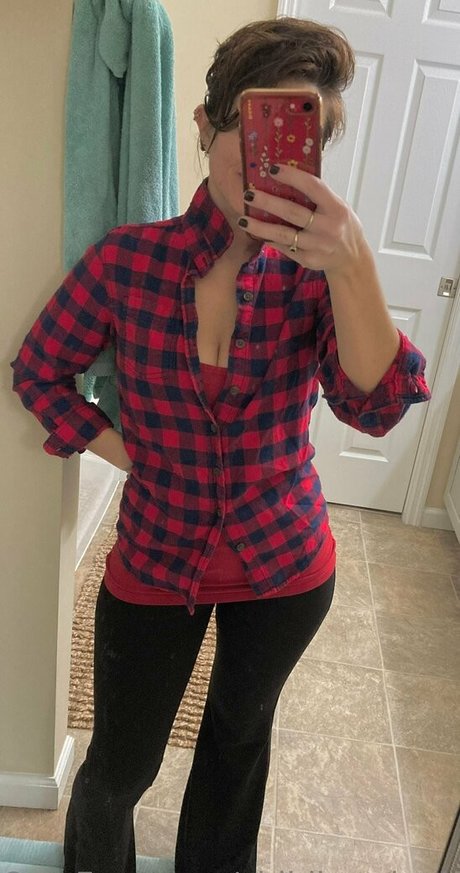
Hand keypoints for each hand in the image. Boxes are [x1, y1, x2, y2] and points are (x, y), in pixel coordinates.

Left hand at [238, 164, 367, 277]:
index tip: (271, 169)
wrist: (352, 259)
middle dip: (268, 202)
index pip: (312, 187)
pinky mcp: (308, 260)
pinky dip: (270, 241)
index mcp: (336, 208)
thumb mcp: (338, 206)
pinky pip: (285, 248)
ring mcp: (317, 246)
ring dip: (260, 227)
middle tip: (248, 194)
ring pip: (283, 235)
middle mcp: (328, 227)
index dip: (291, 177)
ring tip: (243, 220)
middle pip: (292, 212)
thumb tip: (289, 176)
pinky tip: (256, 234)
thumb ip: (319, 196)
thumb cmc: (341, 225)